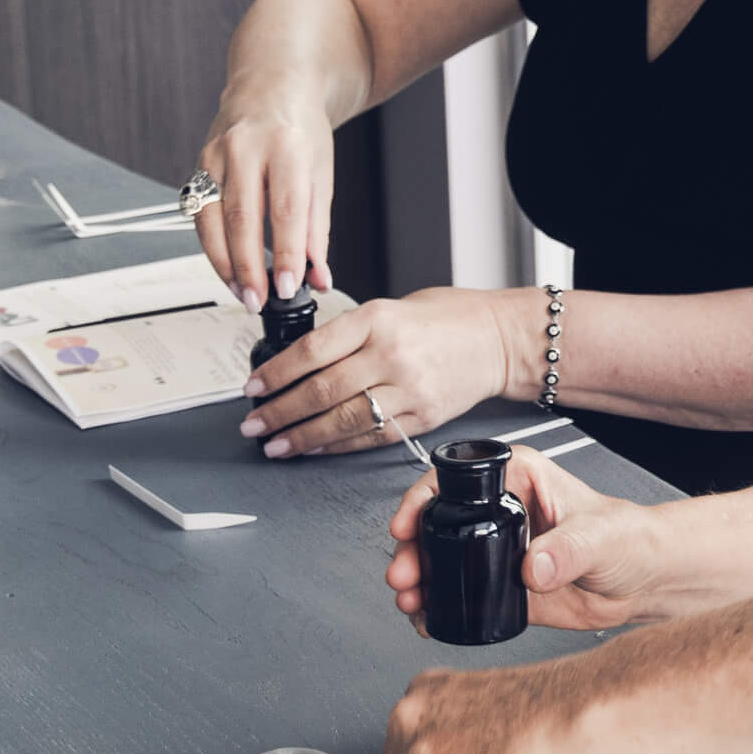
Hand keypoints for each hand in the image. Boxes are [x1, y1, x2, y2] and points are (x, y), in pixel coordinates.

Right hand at [193, 90, 334, 310]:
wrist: (271, 85)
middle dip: (249, 267)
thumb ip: (317, 229)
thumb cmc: (301, 129)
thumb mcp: (322, 173)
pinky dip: (212, 245)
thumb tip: (318, 277)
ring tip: (242, 292)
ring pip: (212, 219)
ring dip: (224, 263)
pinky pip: (200, 213)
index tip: (289, 288)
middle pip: (242, 217)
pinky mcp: (198, 162)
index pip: (285, 208)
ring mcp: (216, 152)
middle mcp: (246, 146)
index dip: (287, 253)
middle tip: (258, 300)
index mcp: (287, 145)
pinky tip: (226, 266)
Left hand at [240, 286, 514, 457]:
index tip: (253, 388)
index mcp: (379, 319)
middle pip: (320, 391)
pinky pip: (371, 438)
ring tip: (276, 444)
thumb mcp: (392, 306)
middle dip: (278, 412)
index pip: (312, 352)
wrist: (499, 339)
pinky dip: (337, 446)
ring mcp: (409, 391)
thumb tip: (300, 361)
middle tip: (254, 423)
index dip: (275, 375)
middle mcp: (392, 355)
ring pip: (342, 421)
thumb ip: (350, 332)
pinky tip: (315, 448)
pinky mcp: (422, 418)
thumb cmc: (448, 317)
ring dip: (301, 437)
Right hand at [386, 448, 665, 635]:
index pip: (459, 478)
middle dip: (413, 548)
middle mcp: (503, 509)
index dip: (424, 498)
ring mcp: (498, 548)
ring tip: (410, 601)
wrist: (646, 582)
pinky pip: (460, 593)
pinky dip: (439, 606)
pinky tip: (428, 619)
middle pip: (441, 521)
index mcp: (521, 477)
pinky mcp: (502, 584)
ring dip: (420, 579)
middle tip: (404, 575)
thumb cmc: (632, 541)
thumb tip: (534, 565)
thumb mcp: (601, 537)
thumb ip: (568, 549)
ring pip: (443, 558)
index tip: (407, 524)